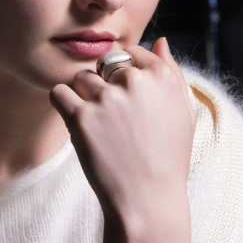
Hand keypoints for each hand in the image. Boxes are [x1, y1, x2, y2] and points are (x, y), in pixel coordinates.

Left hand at [49, 37, 194, 228]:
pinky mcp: (81, 117)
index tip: (127, 102)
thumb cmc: (168, 160)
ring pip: (81, 78)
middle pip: (105, 64)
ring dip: (83, 97)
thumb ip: (173, 73)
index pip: (133, 53)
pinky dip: (62, 104)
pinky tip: (76, 124)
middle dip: (105, 86)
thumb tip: (160, 41)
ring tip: (98, 128)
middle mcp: (135, 81)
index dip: (125, 76)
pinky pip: (58, 93)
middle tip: (113, 121)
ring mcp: (107, 98)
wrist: (148, 201)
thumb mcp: (183, 113)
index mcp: (163, 77)